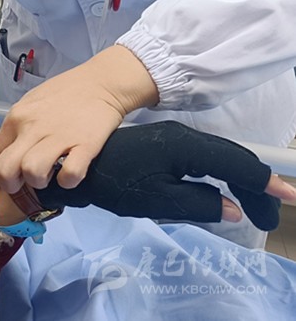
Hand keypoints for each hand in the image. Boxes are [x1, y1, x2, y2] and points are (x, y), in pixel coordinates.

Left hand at [0, 45, 156, 203]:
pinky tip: (70, 173)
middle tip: (21, 186)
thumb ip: (15, 129)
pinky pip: (69, 174)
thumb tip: (0, 156)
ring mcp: (58, 136)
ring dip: (39, 183)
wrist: (101, 82)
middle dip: (10, 186)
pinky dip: (68, 181)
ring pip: (32, 173)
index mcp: (17, 117)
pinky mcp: (84, 144)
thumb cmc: (66, 93)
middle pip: (6, 170)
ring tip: (48, 176)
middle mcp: (32, 127)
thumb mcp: (30, 104)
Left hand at [36, 121, 295, 230]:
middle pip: (231, 158)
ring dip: (239, 179)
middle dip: (255, 185)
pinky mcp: (164, 144)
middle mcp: (184, 136)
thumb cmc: (115, 183)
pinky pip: (204, 156)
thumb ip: (200, 204)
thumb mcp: (159, 200)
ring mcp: (174, 138)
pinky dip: (221, 173)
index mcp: (186, 147)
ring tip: (254, 205)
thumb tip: (233, 209)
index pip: (236, 164)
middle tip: (270, 214)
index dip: (263, 183)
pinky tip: (223, 189)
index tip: (288, 198)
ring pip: (218, 156)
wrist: (77, 166)